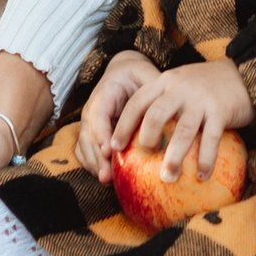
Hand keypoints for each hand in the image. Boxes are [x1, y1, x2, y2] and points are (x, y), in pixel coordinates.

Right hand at [77, 51, 156, 177]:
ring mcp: (88, 124)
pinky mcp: (90, 135)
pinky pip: (85, 152)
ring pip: (85, 147)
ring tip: (107, 181)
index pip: (98, 116)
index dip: (101, 134)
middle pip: (89, 136)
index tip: (109, 151)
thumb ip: (154, 87)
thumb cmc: (135, 75)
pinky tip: (105, 178)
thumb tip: (170, 104)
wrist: (122, 74)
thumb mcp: (145, 74)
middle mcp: (91, 110)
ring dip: (95, 165)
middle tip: (108, 176)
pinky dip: (92, 165)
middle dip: (98, 158)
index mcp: (104, 94)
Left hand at [110, 55, 254, 179]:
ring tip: (168, 178)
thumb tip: (142, 137)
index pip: (138, 101)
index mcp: (167, 81)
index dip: (124, 125)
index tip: (115, 147)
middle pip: (156, 115)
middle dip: (146, 139)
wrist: (244, 74)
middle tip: (144, 158)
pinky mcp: (221, 111)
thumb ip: (164, 100)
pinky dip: (205, 159)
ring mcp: (201, 100)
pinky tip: (201, 175)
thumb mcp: (181, 83)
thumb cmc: (207, 86)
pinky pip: (211, 138)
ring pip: (182, 130)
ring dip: (174, 157)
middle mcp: (181, 88)